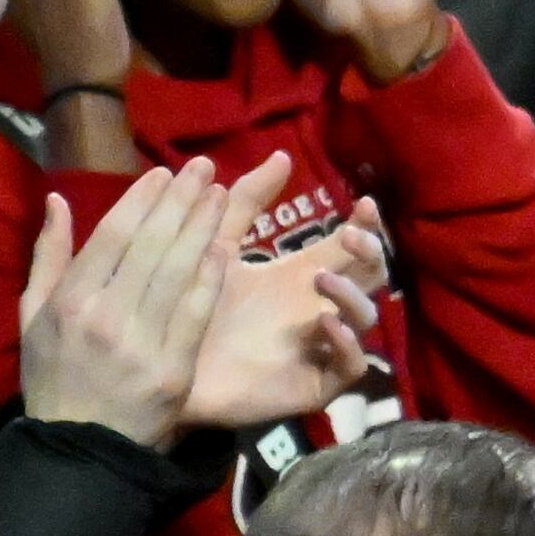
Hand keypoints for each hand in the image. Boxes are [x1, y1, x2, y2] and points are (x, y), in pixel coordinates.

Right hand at [17, 159, 253, 446]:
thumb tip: (59, 200)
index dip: (142, 201)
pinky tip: (225, 248)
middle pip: (151, 247)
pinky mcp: (174, 369)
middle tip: (203, 168)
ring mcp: (141, 344)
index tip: (164, 174)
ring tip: (221, 194)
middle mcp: (105, 316)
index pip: (113, 237)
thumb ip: (48, 256)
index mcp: (70, 301)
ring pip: (178, 274)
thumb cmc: (54, 376)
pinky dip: (211, 279)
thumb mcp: (33, 317)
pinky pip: (197, 314)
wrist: (80, 449)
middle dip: (180, 202)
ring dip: (203, 229)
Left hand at [185, 190, 385, 429]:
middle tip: (351, 236)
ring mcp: (320, 346)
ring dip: (353, 296)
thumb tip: (281, 154)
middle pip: (371, 279)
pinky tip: (325, 324)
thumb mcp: (217, 244)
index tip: (364, 204)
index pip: (350, 248)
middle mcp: (319, 307)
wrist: (162, 363)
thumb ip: (246, 203)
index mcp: (300, 276)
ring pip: (367, 321)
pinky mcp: (313, 381)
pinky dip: (347, 344)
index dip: (366, 226)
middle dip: (372, 254)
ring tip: (322, 280)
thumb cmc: (191, 306)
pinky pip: (350, 366)